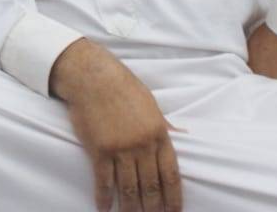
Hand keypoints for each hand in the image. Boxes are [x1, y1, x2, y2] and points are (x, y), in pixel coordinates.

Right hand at [50, 39, 181, 211]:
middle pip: (151, 186)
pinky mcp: (99, 150)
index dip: (173, 197)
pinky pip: (104, 180)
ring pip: (129, 187)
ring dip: (131, 208)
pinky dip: (104, 197)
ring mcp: (121, 148)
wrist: (93, 77)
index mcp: (159, 134)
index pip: (171, 174)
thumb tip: (184, 134)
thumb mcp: (151, 104)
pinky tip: (104, 209)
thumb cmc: (123, 88)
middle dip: (153, 208)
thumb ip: (166, 125)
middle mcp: (142, 145)